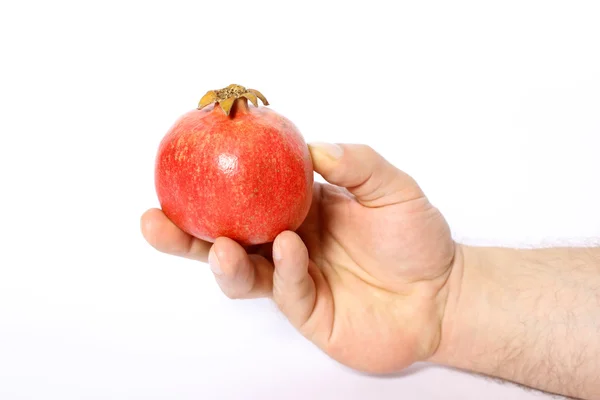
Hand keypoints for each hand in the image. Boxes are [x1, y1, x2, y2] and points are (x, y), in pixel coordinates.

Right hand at [141, 143, 456, 372]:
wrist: (444, 295)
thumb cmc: (419, 239)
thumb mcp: (393, 188)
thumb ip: (356, 163)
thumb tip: (312, 145)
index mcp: (300, 208)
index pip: (247, 195)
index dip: (215, 184)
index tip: (184, 164)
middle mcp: (288, 242)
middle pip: (224, 237)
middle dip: (186, 233)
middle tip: (154, 219)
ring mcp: (294, 278)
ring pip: (241, 272)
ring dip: (220, 259)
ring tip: (218, 245)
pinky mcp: (307, 309)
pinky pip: (282, 287)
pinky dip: (280, 268)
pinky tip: (287, 249)